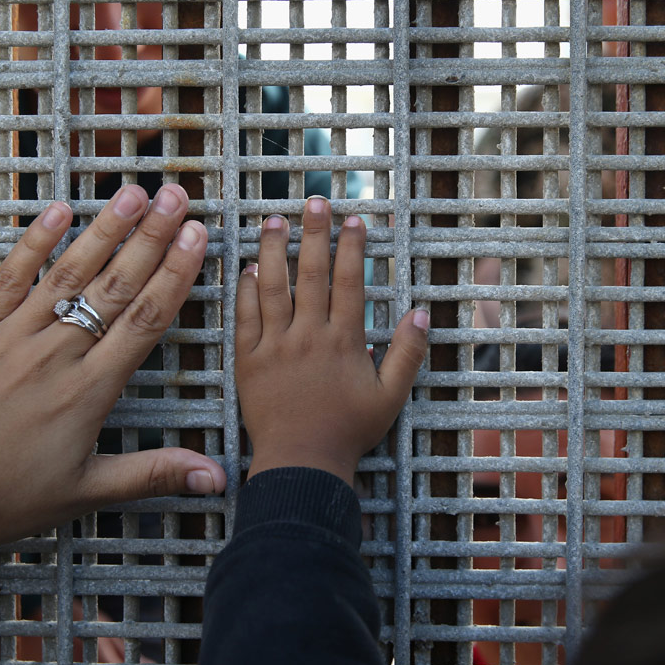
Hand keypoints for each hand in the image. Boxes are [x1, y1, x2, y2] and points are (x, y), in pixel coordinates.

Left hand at [0, 183, 225, 630]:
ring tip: (132, 191)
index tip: (197, 237)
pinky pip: (9, 276)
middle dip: (151, 237)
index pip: (144, 320)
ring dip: (104, 228)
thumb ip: (152, 475)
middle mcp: (55, 354)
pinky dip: (35, 241)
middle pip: (114, 285)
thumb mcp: (83, 493)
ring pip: (68, 272)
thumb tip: (217, 476)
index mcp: (88, 392)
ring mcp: (11, 335)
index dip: (175, 275)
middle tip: (176, 195)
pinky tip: (58, 209)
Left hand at [236, 196, 428, 483]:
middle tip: (313, 201)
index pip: (348, 282)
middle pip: (311, 274)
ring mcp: (274, 346)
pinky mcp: (247, 362)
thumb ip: (408, 353)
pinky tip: (246, 267)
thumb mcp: (391, 396)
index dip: (351, 247)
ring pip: (273, 288)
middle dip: (314, 234)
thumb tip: (420, 313)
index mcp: (343, 341)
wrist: (302, 463)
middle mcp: (308, 336)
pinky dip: (245, 291)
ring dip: (273, 251)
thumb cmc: (349, 432)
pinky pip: (244, 318)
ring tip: (273, 221)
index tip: (353, 218)